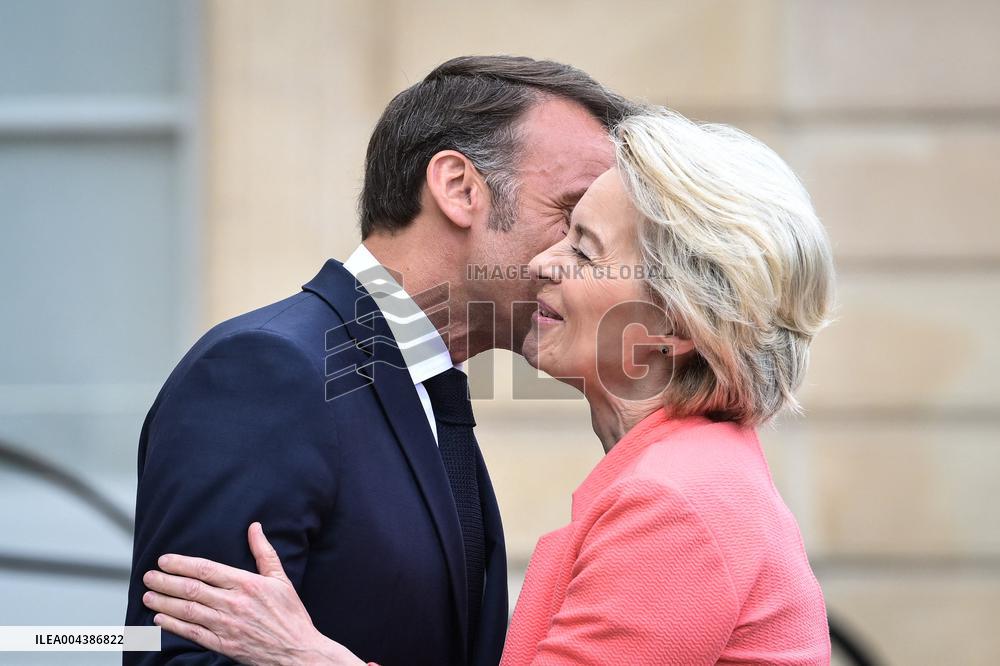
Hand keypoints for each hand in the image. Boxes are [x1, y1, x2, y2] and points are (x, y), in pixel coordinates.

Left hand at [143, 522, 364, 665]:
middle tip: (149, 576)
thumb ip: (264, 552)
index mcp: (246, 584)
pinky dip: (174, 625)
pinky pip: (192, 633)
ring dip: (164, 602)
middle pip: (191, 589)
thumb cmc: (290, 614)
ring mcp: (226, 626)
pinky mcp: (223, 645)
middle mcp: (233, 604)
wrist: (297, 652)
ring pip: (188, 611)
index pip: (206, 569)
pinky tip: (160, 619)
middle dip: (166, 582)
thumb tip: (255, 527)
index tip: (165, 560)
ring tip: (148, 595)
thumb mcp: (281, 578)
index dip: (182, 564)